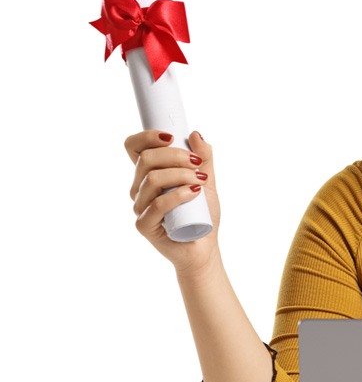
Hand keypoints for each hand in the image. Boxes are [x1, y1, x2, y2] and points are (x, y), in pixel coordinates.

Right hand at [125, 130, 220, 274]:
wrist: (204, 246)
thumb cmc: (202, 214)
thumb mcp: (207, 180)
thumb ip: (204, 158)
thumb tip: (195, 134)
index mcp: (149, 174)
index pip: (134, 148)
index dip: (146, 137)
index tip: (171, 137)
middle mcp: (140, 189)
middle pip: (146, 160)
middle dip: (175, 155)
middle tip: (197, 163)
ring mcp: (140, 207)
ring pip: (152, 179)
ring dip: (180, 175)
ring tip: (201, 181)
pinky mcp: (144, 225)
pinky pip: (157, 205)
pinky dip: (178, 195)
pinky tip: (194, 192)